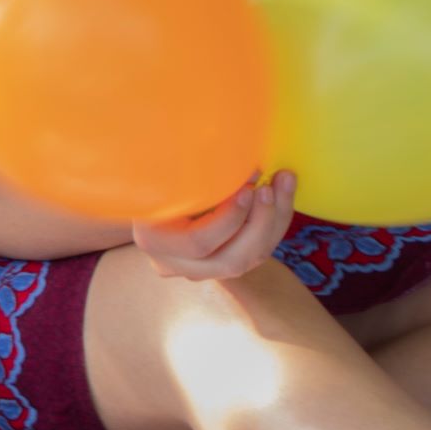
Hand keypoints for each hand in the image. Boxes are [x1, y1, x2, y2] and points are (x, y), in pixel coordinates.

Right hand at [132, 172, 295, 280]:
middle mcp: (172, 263)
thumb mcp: (164, 172)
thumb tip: (236, 158)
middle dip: (259, 223)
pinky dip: (273, 225)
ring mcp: (196, 271)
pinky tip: (281, 195)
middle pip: (230, 261)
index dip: (229, 219)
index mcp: (152, 239)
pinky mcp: (218, 267)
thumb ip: (190, 172)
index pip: (198, 242)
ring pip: (249, 261)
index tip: (248, 187)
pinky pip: (255, 255)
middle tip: (270, 188)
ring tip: (282, 183)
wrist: (148, 194)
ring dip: (273, 222)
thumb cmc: (154, 172)